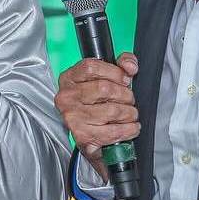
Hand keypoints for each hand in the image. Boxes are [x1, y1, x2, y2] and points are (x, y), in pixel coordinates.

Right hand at [55, 53, 139, 177]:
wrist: (86, 133)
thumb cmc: (94, 102)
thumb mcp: (105, 76)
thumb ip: (121, 64)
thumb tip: (130, 66)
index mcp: (69, 78)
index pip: (91, 67)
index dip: (114, 72)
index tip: (125, 79)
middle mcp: (67, 97)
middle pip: (104, 89)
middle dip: (125, 95)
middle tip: (128, 100)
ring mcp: (73, 117)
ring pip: (112, 110)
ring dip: (129, 113)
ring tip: (130, 114)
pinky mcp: (82, 136)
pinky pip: (112, 131)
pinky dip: (128, 130)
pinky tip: (130, 127)